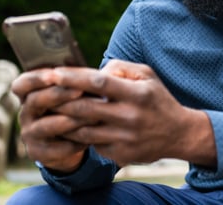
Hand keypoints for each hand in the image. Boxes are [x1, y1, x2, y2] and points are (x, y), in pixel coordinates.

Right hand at [11, 68, 97, 172]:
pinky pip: (55, 148)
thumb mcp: (74, 93)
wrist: (72, 141)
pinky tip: (91, 138)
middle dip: (58, 94)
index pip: (21, 84)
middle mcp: (26, 113)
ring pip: (46, 126)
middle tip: (80, 90)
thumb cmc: (75, 107)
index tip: (53, 74)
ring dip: (70, 120)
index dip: (35, 79)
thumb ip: (79, 81)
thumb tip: (100, 70)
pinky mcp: (38, 153)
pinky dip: (74, 143)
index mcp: (30, 94)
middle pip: (34, 101)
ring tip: (92, 116)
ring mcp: (30, 134)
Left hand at [51, 60, 216, 167]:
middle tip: (44, 93)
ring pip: (83, 130)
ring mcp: (124, 139)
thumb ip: (120, 67)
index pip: (99, 82)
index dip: (73, 78)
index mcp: (137, 94)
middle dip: (60, 100)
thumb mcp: (147, 75)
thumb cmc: (157, 99)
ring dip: (65, 120)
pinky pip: (92, 144)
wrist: (179, 134)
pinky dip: (81, 135)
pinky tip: (75, 127)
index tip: (53, 73)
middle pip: (84, 108)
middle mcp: (130, 117)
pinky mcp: (120, 155)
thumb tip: (94, 72)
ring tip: (54, 111)